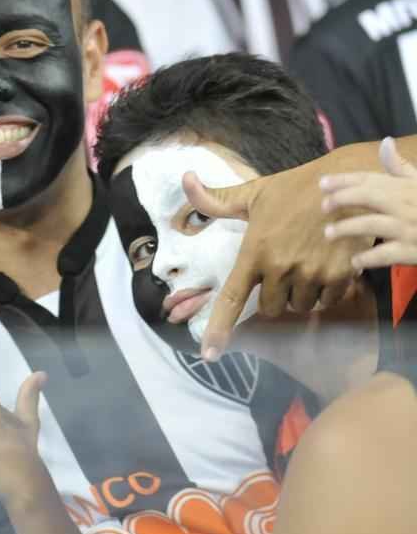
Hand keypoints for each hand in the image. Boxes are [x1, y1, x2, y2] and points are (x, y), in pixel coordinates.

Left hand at [182, 146, 375, 360]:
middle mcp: (280, 268)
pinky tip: (327, 265)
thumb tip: (185, 180)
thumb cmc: (295, 188)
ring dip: (301, 294)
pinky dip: (326, 291)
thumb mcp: (253, 192)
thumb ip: (217, 199)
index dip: (219, 328)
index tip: (209, 354)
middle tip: (285, 268)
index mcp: (254, 252)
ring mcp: (311, 274)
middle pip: (271, 308)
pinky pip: (327, 301)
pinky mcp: (340, 276)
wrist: (347, 182)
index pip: (231, 298)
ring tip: (307, 262)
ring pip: (300, 306)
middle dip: (275, 296)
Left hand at [322, 137, 416, 267]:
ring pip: (371, 225)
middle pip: (369, 197)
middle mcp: (405, 205)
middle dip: (342, 199)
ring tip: (329, 233)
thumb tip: (385, 142)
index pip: (371, 180)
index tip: (322, 183)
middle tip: (324, 207)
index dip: (344, 180)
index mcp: (406, 188)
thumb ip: (400, 167)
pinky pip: (384, 255)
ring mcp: (408, 229)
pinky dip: (367, 258)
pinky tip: (354, 261)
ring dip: (347, 228)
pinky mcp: (411, 251)